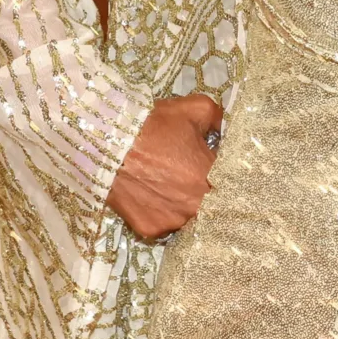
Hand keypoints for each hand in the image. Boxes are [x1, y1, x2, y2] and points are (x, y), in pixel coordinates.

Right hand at [106, 94, 222, 240]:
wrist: (107, 142)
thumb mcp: (196, 109)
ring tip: (170, 186)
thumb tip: (225, 129)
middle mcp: (195, 207)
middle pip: (210, 204)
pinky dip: (160, 212)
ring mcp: (171, 222)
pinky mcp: (149, 229)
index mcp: (212, 180)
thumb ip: (220, 120)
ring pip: (187, 216)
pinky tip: (153, 196)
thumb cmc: (154, 125)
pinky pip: (163, 223)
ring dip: (183, 204)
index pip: (231, 184)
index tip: (215, 167)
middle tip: (192, 177)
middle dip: (206, 192)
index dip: (225, 175)